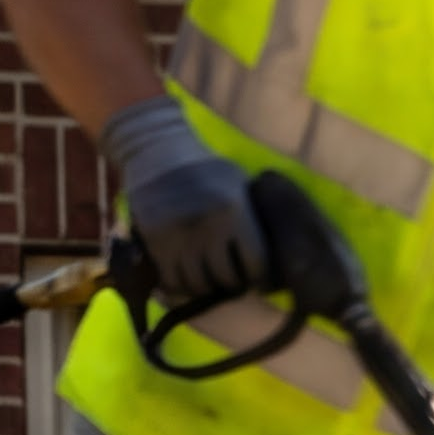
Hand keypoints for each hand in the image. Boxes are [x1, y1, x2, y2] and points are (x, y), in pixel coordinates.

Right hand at [101, 95, 265, 307]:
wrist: (156, 148)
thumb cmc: (205, 167)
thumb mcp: (237, 182)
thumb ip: (254, 215)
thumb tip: (278, 250)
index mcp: (234, 212)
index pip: (256, 265)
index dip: (260, 277)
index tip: (258, 278)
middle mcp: (207, 228)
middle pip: (227, 280)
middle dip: (233, 282)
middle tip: (232, 277)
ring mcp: (179, 237)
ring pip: (199, 285)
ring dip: (206, 286)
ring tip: (208, 276)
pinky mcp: (155, 242)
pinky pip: (171, 282)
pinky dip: (181, 286)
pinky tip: (186, 275)